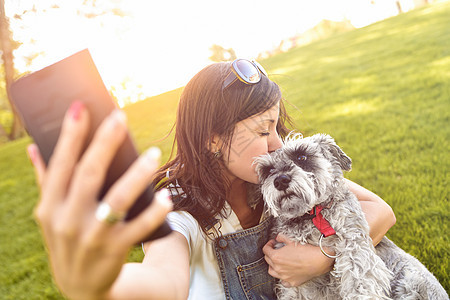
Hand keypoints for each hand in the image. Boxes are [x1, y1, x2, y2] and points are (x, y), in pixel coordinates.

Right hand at [28, 102, 171, 299]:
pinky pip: (138, 228)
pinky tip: (166, 198)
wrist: (80, 286)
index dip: (70, 135)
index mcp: (50, 206)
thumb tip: (34, 147)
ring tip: (153, 154)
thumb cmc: (67, 238)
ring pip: (117, 199)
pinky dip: (153, 213)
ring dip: (136, 174)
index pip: (60, 164)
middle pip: (89, 174)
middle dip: (105, 143)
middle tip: (121, 117)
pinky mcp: (114, 250)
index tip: (81, 106)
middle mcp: (67, 219)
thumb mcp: (49, 214)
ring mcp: (91, 236)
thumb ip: (45, 180)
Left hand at [263, 234, 333, 286]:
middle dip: (271, 253)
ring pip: (272, 271)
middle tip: (277, 249)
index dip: (269, 244)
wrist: (319, 260)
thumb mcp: (292, 240)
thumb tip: (278, 237)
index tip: (273, 243)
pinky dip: (282, 277)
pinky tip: (285, 272)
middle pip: (268, 260)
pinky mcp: (291, 282)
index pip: (265, 250)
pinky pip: (282, 281)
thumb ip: (282, 238)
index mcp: (276, 257)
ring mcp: (284, 276)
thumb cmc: (306, 250)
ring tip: (279, 261)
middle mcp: (278, 268)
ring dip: (273, 265)